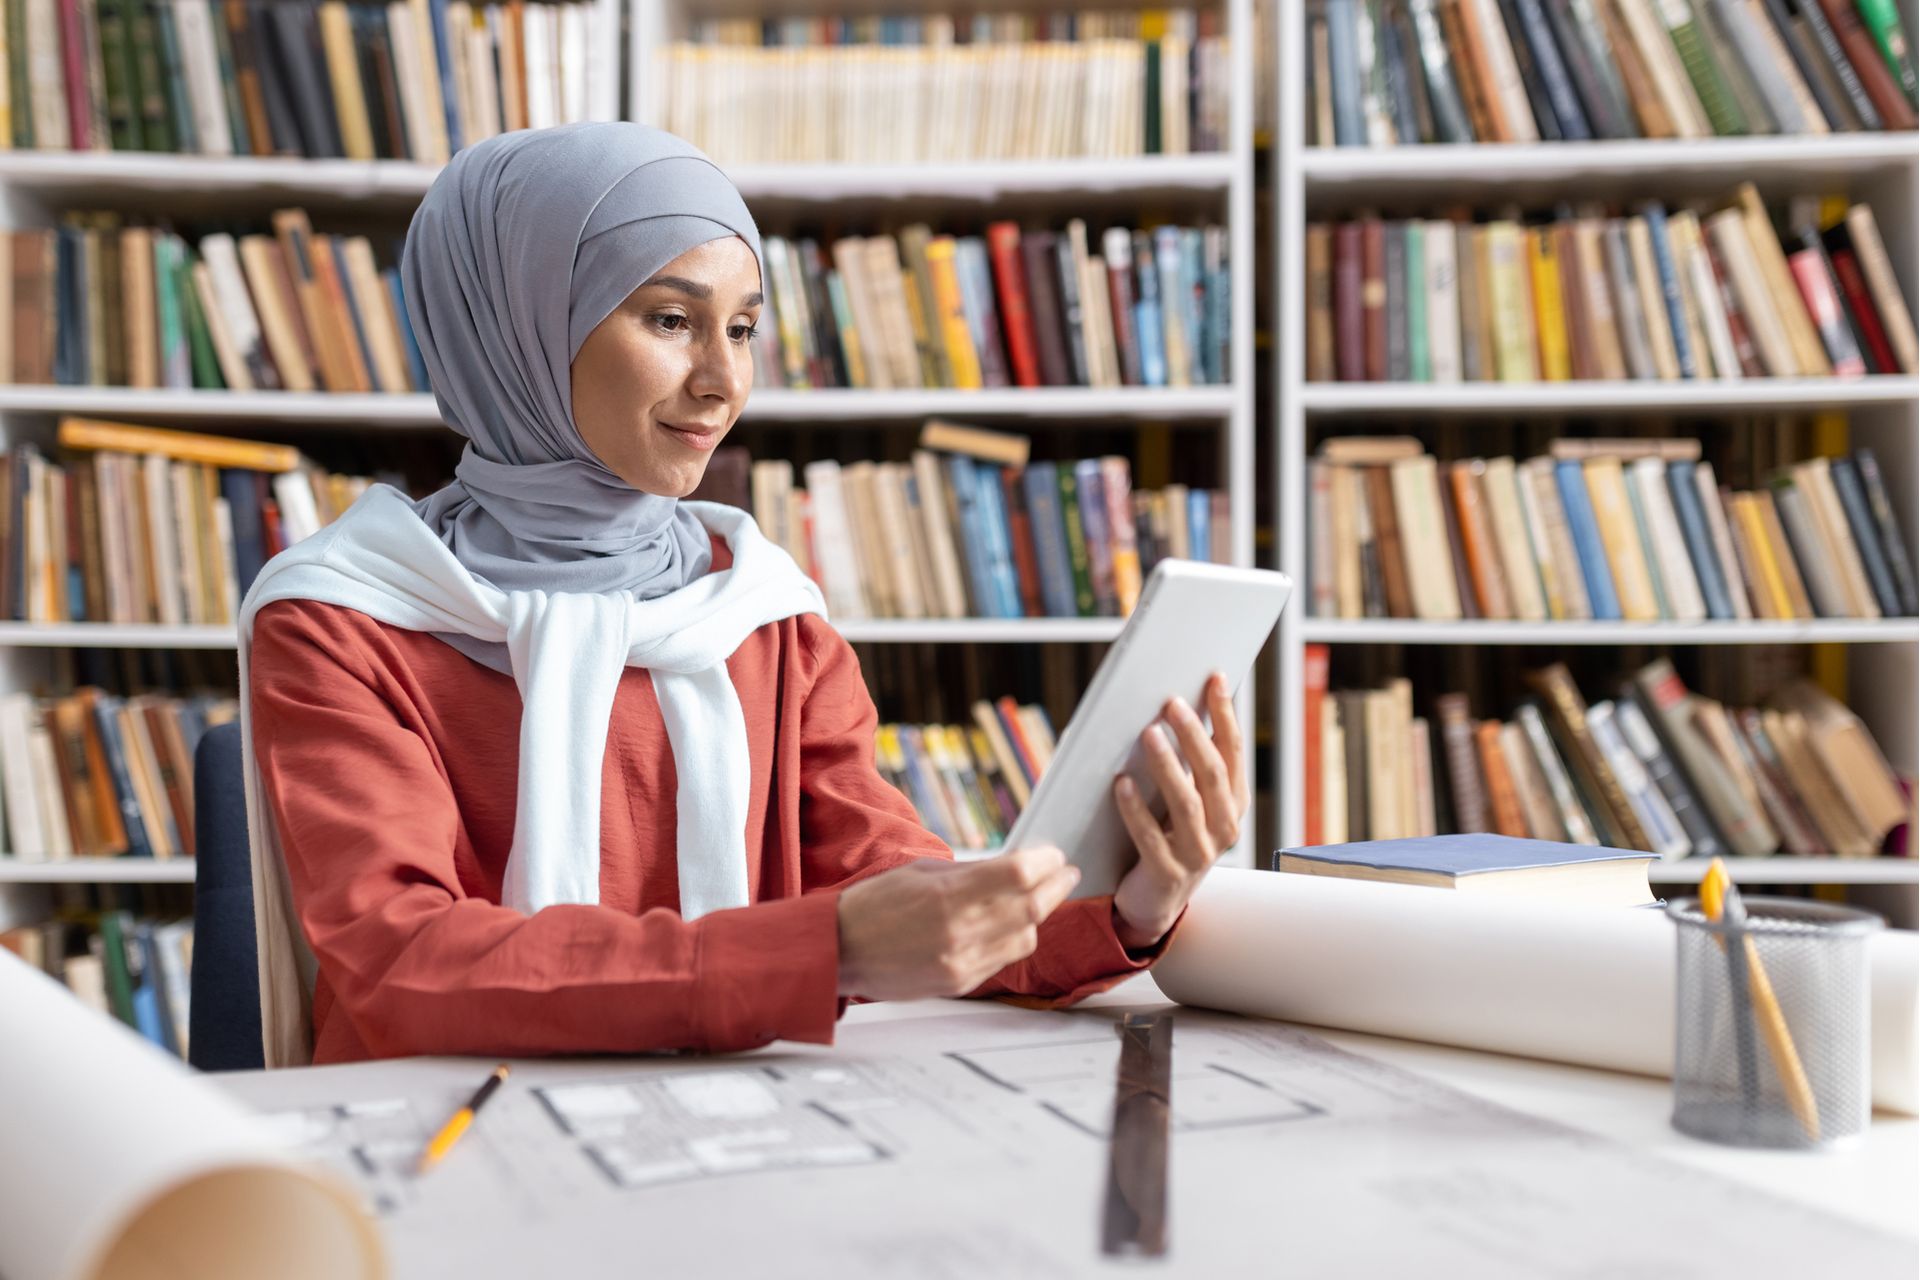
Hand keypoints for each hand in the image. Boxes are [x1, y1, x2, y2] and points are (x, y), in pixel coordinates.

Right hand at [836, 845, 1079, 1000]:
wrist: (839, 951)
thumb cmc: (874, 905)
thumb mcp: (922, 872)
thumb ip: (972, 873)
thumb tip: (1014, 866)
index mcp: (948, 896)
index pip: (1018, 875)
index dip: (1044, 862)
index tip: (1052, 854)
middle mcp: (959, 932)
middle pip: (1033, 908)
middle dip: (1056, 886)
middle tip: (1066, 873)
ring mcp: (962, 962)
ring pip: (1025, 938)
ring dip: (1037, 916)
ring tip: (1039, 898)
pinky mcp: (959, 983)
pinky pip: (1003, 960)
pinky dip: (1013, 939)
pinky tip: (1010, 925)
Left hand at [1110, 671, 1245, 949]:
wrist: (1154, 902)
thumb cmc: (1167, 837)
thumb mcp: (1185, 801)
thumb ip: (1186, 765)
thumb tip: (1170, 708)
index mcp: (1232, 804)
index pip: (1233, 752)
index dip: (1225, 714)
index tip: (1214, 678)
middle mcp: (1224, 828)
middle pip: (1211, 774)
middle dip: (1192, 734)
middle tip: (1170, 703)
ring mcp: (1198, 854)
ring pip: (1187, 804)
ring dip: (1167, 766)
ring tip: (1147, 735)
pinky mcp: (1167, 875)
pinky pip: (1150, 839)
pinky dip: (1135, 810)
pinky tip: (1120, 784)